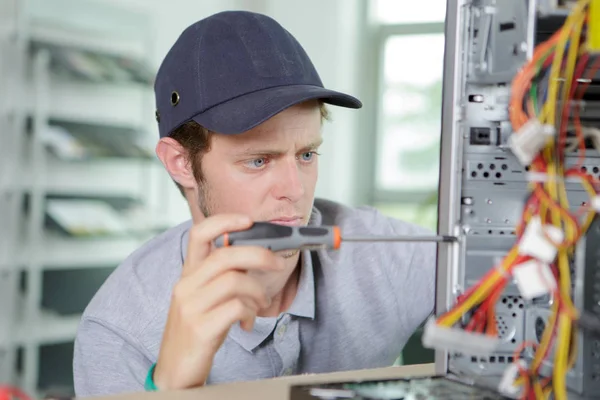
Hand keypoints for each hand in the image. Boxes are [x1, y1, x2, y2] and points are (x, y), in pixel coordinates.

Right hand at [153, 214, 282, 389]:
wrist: (175, 371)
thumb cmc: (198, 330)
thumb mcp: (206, 298)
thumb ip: (223, 277)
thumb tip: (257, 257)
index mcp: (188, 275)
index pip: (199, 234)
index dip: (224, 221)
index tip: (248, 220)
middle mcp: (185, 286)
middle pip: (226, 255)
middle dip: (259, 255)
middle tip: (277, 264)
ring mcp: (191, 307)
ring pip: (235, 280)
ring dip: (258, 291)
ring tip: (261, 304)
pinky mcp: (200, 328)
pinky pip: (236, 308)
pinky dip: (250, 313)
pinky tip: (247, 324)